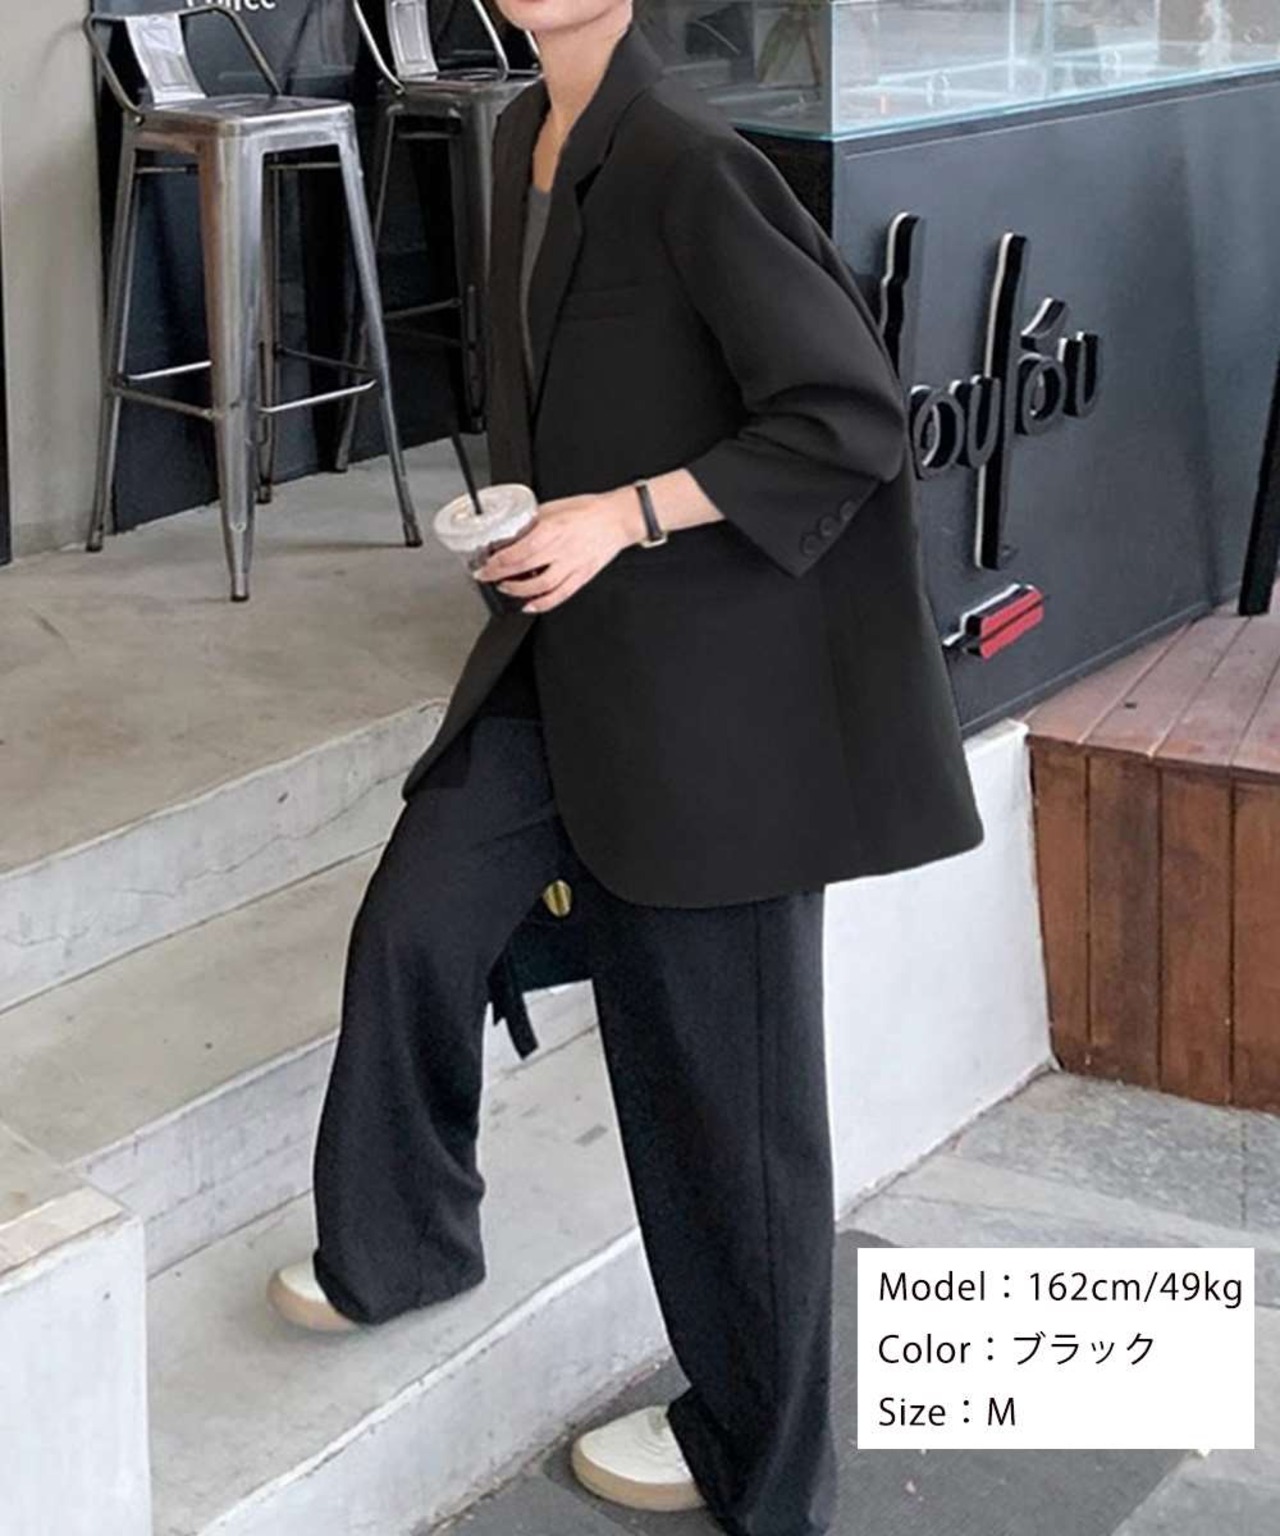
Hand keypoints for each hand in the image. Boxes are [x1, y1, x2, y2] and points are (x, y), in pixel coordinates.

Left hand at [474, 488, 644, 612]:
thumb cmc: (588, 510)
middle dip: (499, 576)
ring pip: (540, 587)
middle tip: (486, 577)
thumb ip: (533, 523)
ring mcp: (572, 565)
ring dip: (518, 591)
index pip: (517, 551)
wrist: (617, 518)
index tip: (485, 564)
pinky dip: (542, 604)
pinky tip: (529, 606)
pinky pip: (559, 595)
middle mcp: (561, 550)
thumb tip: (514, 532)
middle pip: (522, 569)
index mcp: (552, 529)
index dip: (496, 561)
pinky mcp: (581, 576)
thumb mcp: (553, 508)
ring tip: (506, 588)